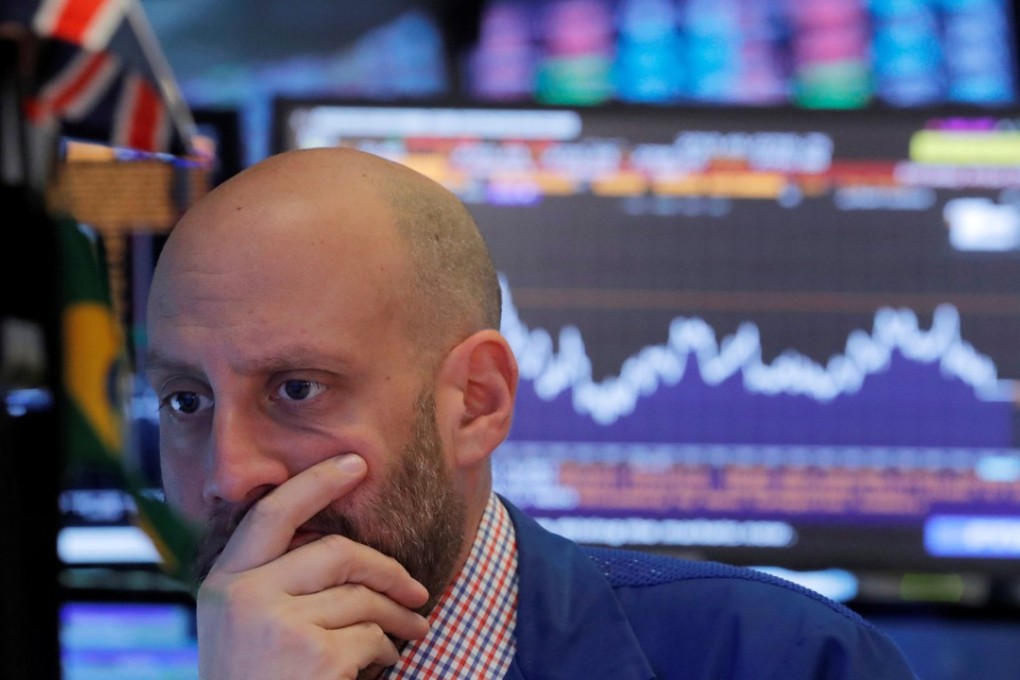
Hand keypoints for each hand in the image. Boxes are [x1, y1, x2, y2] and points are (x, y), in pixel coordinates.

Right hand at [195, 454, 430, 679]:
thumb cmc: (254, 679)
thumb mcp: (244, 625)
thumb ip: (274, 582)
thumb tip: (346, 549)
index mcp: (224, 582)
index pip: (272, 514)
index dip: (316, 482)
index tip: (355, 462)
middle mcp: (244, 596)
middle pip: (337, 552)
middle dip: (387, 569)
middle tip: (417, 590)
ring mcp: (277, 625)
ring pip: (362, 597)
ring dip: (397, 618)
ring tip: (410, 633)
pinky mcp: (313, 657)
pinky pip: (370, 637)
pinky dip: (387, 650)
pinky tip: (383, 664)